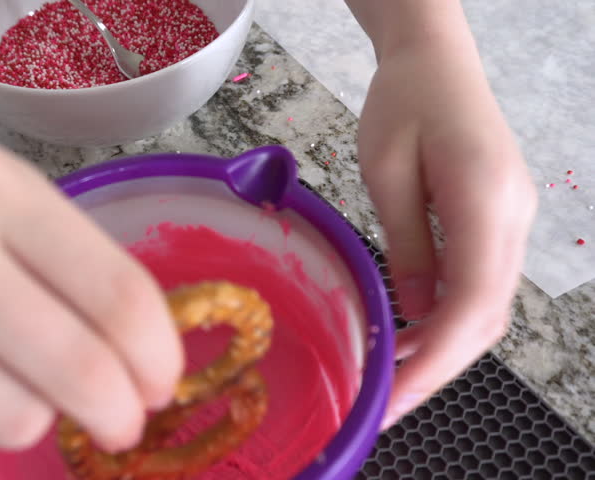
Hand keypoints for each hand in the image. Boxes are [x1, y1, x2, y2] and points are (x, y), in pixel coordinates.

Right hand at [0, 104, 182, 450]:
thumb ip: (58, 254)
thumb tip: (132, 351)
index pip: (113, 291)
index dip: (157, 353)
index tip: (164, 380)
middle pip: (77, 368)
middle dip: (121, 411)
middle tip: (125, 421)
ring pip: (16, 415)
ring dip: (37, 410)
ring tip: (16, 378)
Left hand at [354, 19, 537, 425]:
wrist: (435, 60)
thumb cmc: (402, 100)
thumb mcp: (386, 171)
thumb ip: (406, 245)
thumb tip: (414, 312)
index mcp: (485, 200)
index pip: (471, 303)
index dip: (435, 361)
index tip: (395, 397)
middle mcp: (513, 217)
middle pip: (486, 316)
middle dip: (439, 367)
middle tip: (386, 401)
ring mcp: (514, 219)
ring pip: (487, 306)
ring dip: (444, 347)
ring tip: (391, 375)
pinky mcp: (500, 219)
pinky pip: (481, 283)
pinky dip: (449, 317)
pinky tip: (412, 332)